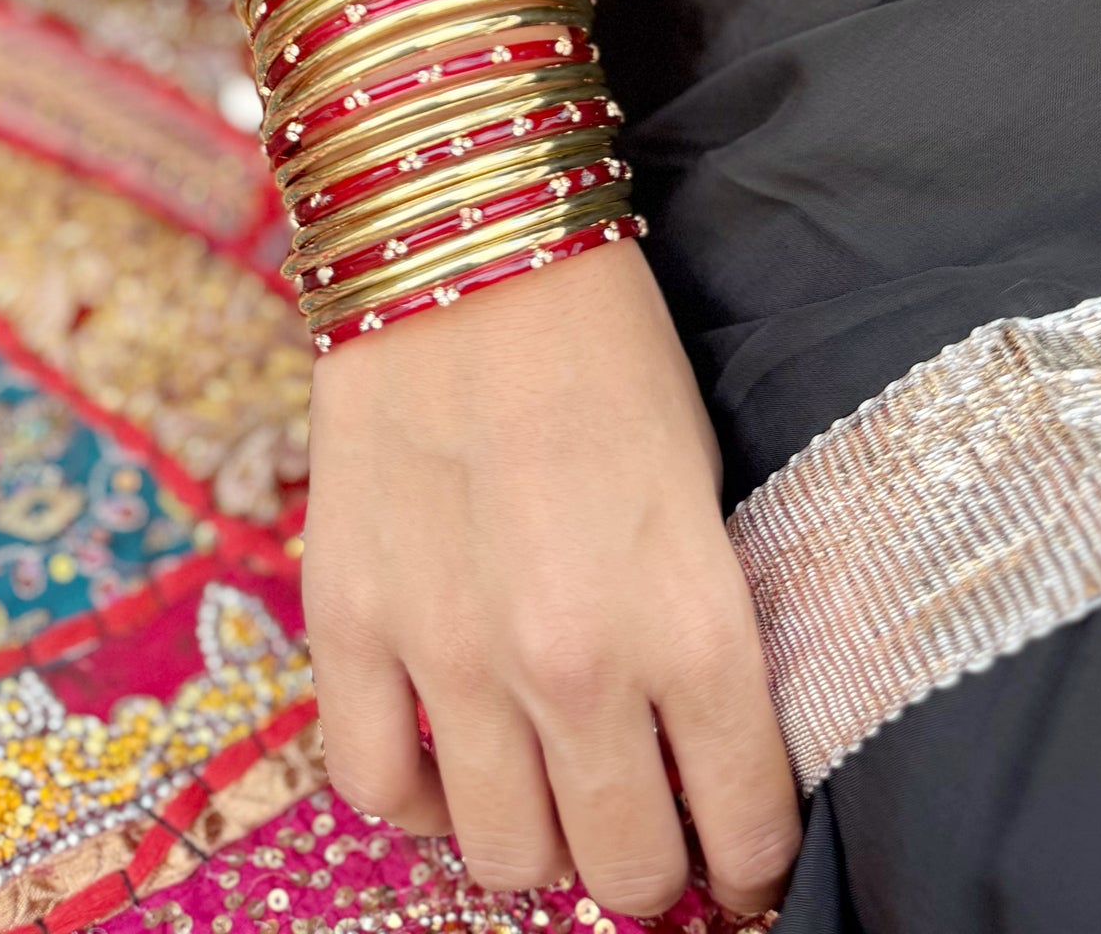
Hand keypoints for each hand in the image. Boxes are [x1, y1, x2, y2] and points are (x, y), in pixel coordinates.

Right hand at [302, 239, 800, 917]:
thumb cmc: (611, 346)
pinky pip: (376, 787)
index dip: (752, 859)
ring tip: (551, 790)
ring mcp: (448, 652)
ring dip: (540, 841)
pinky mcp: (348, 620)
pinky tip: (451, 762)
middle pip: (623, 872)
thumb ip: (703, 630)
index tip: (743, 856)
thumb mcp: (705, 488)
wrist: (469, 231)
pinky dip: (420, 799)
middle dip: (652, 865)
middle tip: (648, 824)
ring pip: (504, 858)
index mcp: (690, 621)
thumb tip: (701, 756)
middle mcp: (573, 663)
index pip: (744, 826)